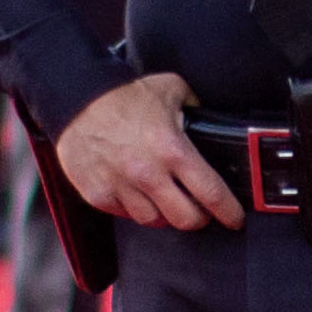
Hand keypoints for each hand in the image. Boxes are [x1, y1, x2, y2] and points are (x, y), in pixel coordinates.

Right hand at [57, 71, 239, 230]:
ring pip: (155, 221)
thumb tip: (210, 119)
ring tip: (165, 198)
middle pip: (186, 220)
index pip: (211, 194)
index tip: (234, 218)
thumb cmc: (122, 95)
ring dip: (165, 214)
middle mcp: (148, 174)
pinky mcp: (99, 195)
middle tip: (199, 209)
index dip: (229, 212)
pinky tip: (137, 192)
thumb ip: (195, 106)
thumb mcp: (171, 89)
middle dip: (199, 217)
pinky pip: (125, 215)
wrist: (76, 99)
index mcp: (173, 150)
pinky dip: (135, 208)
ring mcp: (122, 187)